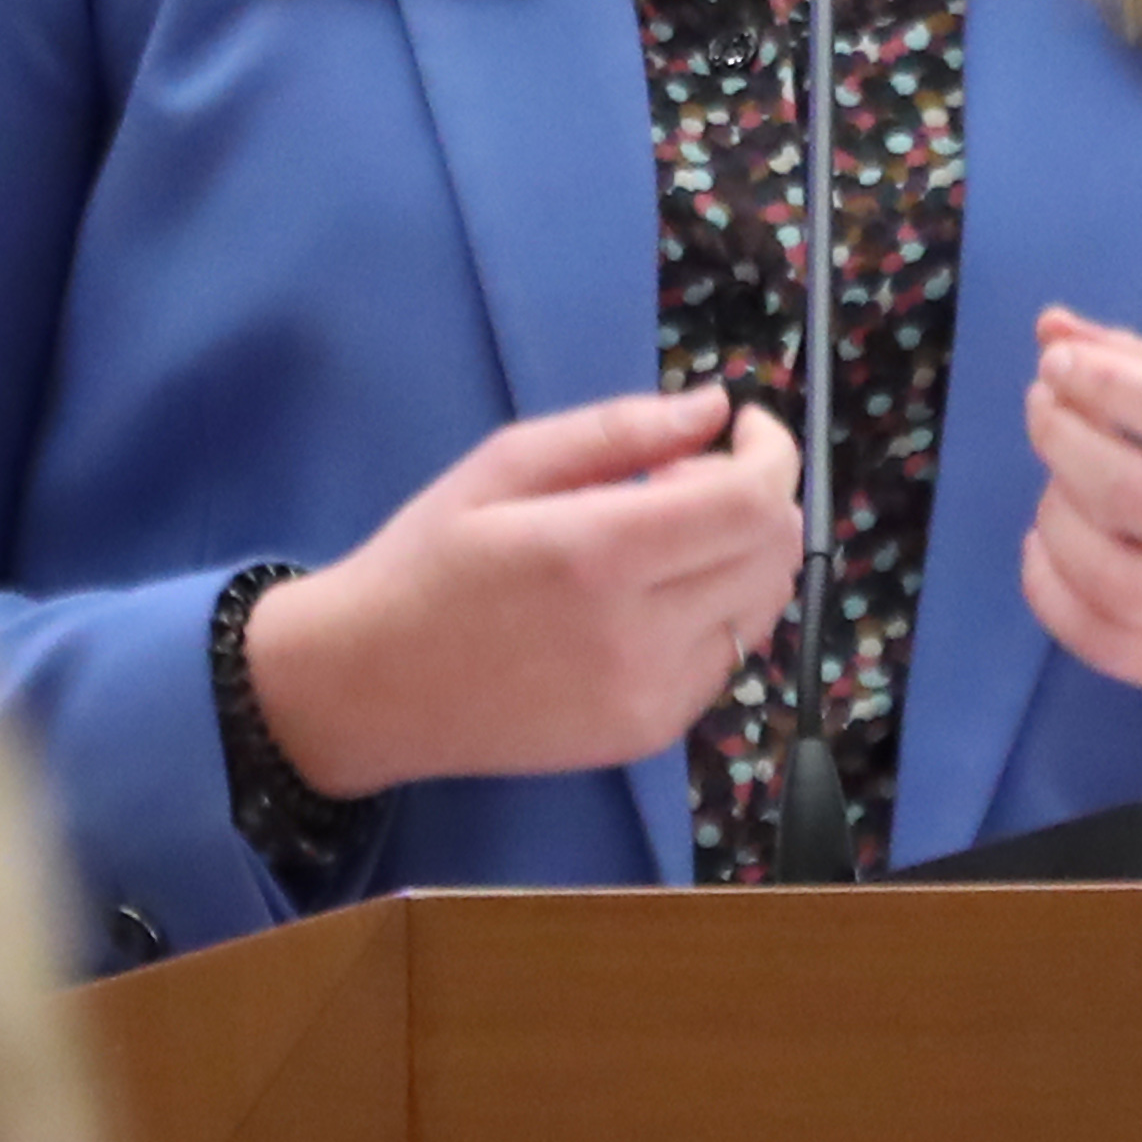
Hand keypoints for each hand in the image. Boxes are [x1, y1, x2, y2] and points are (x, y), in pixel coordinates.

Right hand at [243, 387, 803, 795]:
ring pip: (763, 606)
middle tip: (683, 477)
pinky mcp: (648, 735)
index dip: (771, 453)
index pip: (751, 501)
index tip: (742, 427)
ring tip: (663, 538)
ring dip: (742, 555)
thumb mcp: (505, 464)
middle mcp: (639, 635)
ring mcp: (650, 697)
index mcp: (598, 555)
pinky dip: (717, 611)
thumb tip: (714, 407)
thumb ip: (620, 430)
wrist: (368, 687)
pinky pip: (729, 657)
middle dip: (758, 496)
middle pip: (773, 552)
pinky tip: (651, 596)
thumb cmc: (428, 561)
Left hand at [1018, 310, 1141, 743]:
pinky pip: (1099, 639)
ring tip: (1055, 479)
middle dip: (1066, 441)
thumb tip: (1053, 327)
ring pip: (1110, 573)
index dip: (1111, 385)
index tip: (1059, 361)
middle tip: (1043, 407)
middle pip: (1140, 496)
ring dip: (1056, 512)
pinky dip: (1047, 587)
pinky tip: (1045, 544)